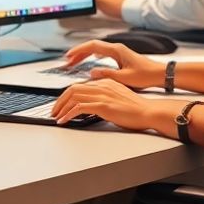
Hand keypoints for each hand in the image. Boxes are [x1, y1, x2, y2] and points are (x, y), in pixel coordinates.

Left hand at [52, 79, 182, 133]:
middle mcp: (103, 85)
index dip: (67, 95)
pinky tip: (64, 121)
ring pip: (73, 96)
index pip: (80, 85)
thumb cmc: (136, 109)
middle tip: (54, 110)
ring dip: (61, 107)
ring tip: (56, 117)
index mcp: (106, 82)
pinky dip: (68, 114)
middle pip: (73, 88)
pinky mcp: (103, 105)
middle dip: (60, 100)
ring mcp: (103, 94)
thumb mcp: (117, 99)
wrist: (148, 112)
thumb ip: (105, 98)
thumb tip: (92, 105)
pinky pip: (79, 107)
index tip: (61, 104)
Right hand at [63, 40, 165, 89]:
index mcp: (116, 50)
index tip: (69, 56)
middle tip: (67, 60)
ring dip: (84, 55)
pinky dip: (92, 57)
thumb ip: (107, 74)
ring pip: (96, 50)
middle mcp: (116, 48)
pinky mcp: (120, 57)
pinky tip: (89, 62)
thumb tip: (92, 73)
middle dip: (78, 52)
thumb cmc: (146, 75)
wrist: (160, 74)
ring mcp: (118, 52)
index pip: (93, 46)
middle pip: (92, 46)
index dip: (79, 50)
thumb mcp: (125, 78)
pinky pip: (102, 53)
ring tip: (74, 62)